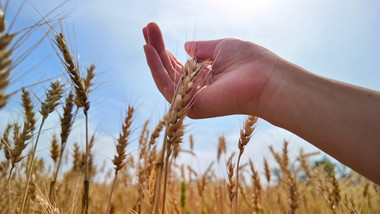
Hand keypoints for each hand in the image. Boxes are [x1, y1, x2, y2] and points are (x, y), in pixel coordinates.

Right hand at [143, 22, 279, 117]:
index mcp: (206, 76)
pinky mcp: (191, 106)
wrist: (265, 78)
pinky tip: (150, 51)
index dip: (166, 48)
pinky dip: (156, 69)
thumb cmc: (248, 61)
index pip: (179, 64)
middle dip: (157, 49)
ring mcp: (193, 99)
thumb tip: (185, 46)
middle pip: (170, 70)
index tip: (154, 30)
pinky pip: (168, 87)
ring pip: (165, 78)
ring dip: (153, 58)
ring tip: (145, 38)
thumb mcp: (220, 47)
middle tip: (146, 28)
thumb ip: (201, 48)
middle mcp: (197, 89)